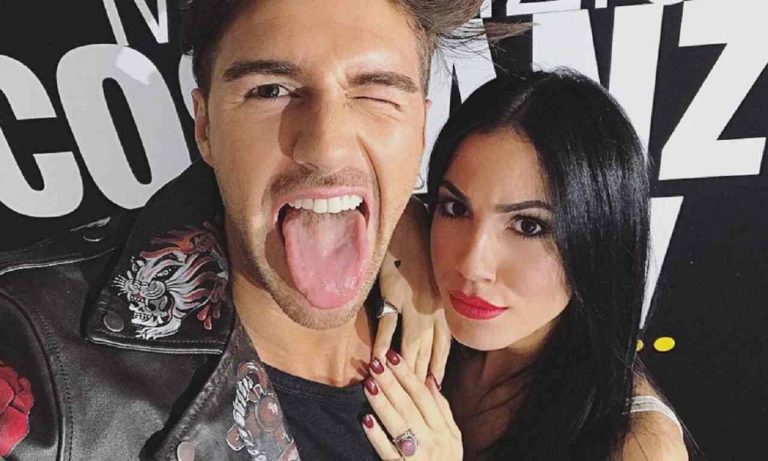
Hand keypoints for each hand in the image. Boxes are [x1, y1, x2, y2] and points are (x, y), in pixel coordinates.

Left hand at [362, 350, 461, 459]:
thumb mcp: (453, 438)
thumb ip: (442, 410)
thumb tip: (431, 380)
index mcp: (445, 430)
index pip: (423, 396)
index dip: (407, 375)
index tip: (393, 356)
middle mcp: (434, 441)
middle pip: (410, 406)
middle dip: (392, 382)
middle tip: (376, 363)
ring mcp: (420, 457)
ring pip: (399, 425)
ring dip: (382, 403)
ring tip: (368, 384)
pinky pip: (389, 452)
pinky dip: (377, 437)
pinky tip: (366, 420)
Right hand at [374, 198, 450, 384]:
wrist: (408, 223)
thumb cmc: (416, 246)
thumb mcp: (427, 276)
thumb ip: (426, 298)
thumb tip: (422, 315)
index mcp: (440, 303)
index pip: (443, 343)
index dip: (439, 365)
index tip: (436, 386)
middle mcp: (431, 307)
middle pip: (427, 350)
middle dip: (423, 375)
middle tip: (418, 399)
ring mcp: (414, 302)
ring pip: (412, 344)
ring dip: (406, 368)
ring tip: (398, 390)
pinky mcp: (394, 294)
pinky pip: (389, 326)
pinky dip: (384, 345)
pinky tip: (379, 362)